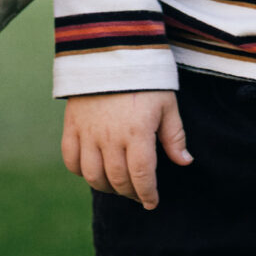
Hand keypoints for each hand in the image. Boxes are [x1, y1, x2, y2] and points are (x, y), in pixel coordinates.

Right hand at [61, 90, 192, 208]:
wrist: (112, 52)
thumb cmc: (146, 79)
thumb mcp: (167, 104)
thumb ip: (174, 136)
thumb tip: (185, 162)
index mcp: (137, 133)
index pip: (141, 175)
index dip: (147, 193)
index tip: (152, 202)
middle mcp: (110, 137)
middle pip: (117, 179)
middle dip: (130, 193)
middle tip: (139, 195)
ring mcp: (87, 133)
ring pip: (92, 175)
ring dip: (106, 187)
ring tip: (118, 186)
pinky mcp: (71, 126)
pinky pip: (71, 160)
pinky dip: (80, 172)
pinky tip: (93, 172)